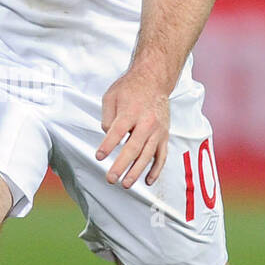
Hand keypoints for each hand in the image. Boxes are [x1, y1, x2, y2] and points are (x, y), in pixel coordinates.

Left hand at [96, 70, 169, 187]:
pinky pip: (162, 156)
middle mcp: (146, 122)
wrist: (154, 80)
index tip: (99, 156)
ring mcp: (157, 130)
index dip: (108, 145)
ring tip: (126, 184)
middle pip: (133, 147)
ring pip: (148, 155)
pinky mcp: (164, 135)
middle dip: (121, 165)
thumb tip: (107, 135)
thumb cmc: (130, 89)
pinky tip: (148, 180)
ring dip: (137, 172)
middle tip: (111, 178)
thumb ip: (107, 118)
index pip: (117, 131)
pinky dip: (156, 170)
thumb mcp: (111, 97)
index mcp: (130, 112)